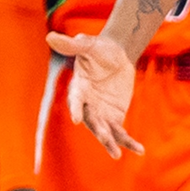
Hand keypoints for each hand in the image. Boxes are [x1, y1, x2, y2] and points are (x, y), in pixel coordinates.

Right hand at [45, 31, 143, 158]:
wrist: (116, 56)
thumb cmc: (99, 49)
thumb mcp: (88, 44)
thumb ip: (72, 44)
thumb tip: (50, 36)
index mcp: (79, 88)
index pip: (76, 100)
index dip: (76, 109)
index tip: (77, 120)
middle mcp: (87, 105)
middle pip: (92, 120)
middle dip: (98, 130)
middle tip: (106, 139)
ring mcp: (101, 113)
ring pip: (105, 131)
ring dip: (112, 142)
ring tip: (118, 154)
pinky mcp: (114, 117)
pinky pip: (120, 132)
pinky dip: (129, 142)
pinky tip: (139, 150)